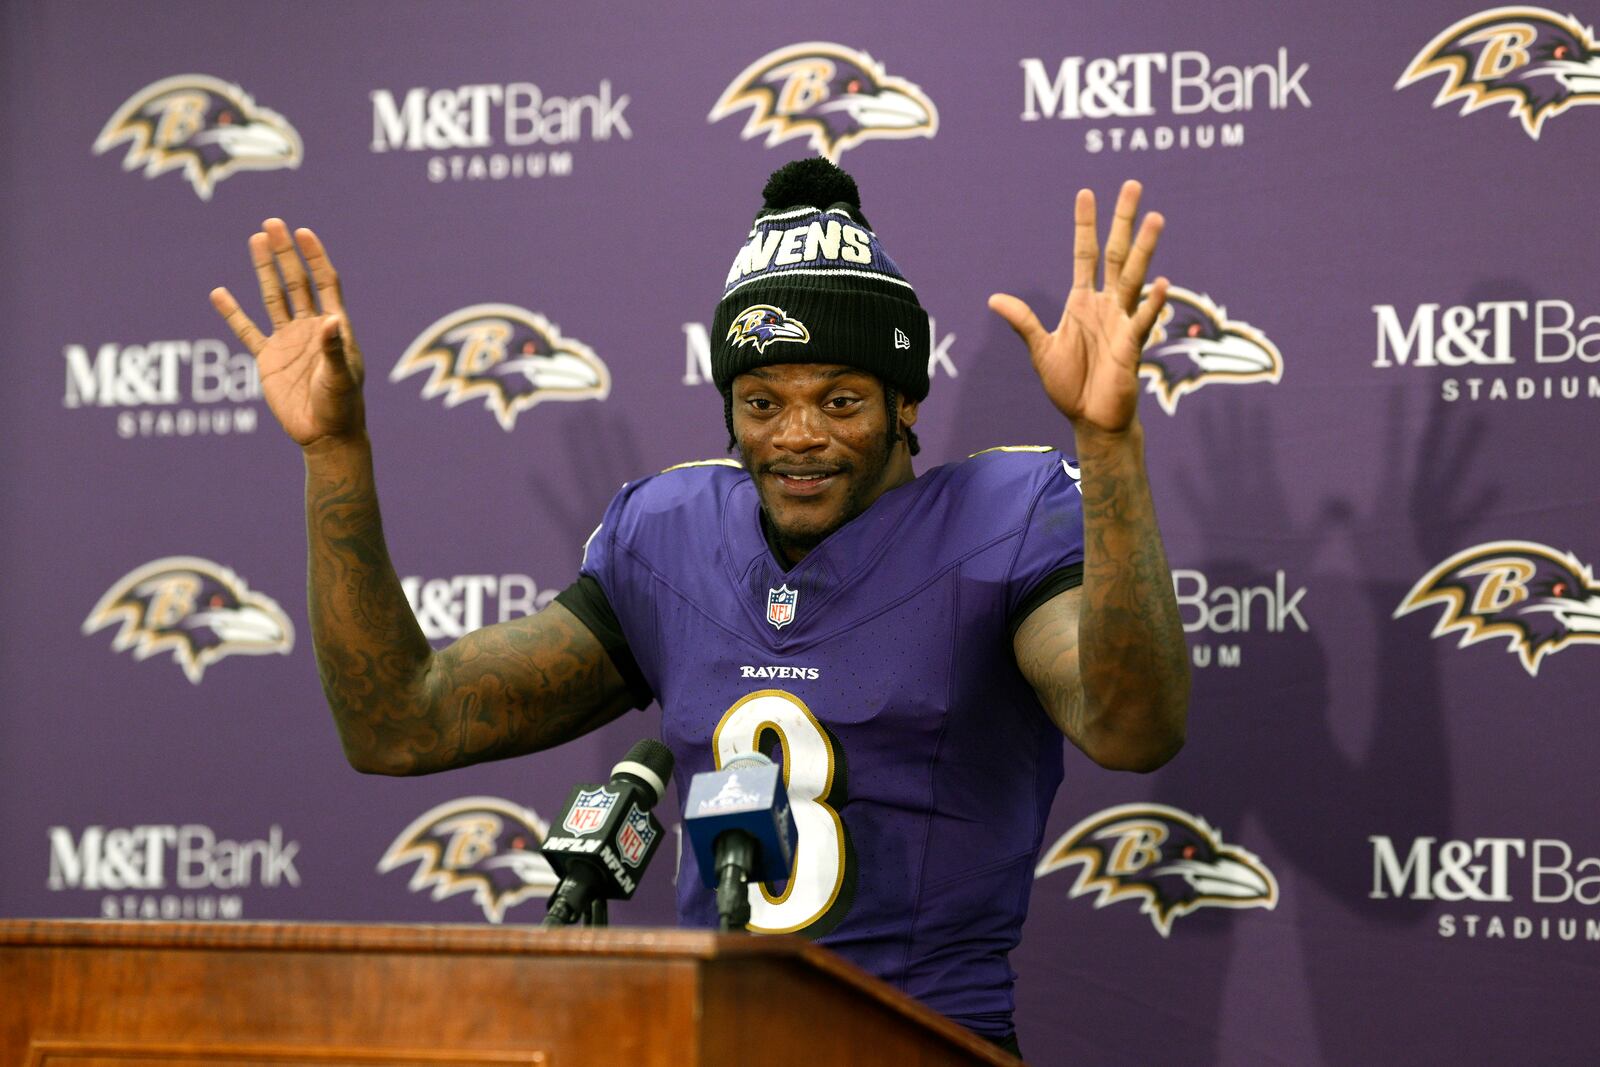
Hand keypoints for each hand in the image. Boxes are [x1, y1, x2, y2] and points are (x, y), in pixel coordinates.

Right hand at [210, 219, 364, 450]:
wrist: (325, 435)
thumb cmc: (342, 407)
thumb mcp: (340, 378)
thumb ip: (333, 349)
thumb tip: (331, 319)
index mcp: (335, 328)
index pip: (325, 283)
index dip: (315, 257)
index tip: (303, 232)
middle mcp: (311, 328)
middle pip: (297, 282)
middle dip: (285, 254)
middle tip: (272, 224)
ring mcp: (288, 341)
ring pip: (274, 298)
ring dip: (264, 270)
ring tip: (256, 239)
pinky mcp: (269, 359)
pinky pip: (247, 331)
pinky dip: (233, 313)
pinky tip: (219, 292)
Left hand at [988, 180, 1167, 435]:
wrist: (1091, 420)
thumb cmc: (1070, 386)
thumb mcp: (1041, 349)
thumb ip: (1023, 322)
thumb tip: (994, 299)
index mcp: (1083, 302)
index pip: (1085, 254)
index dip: (1085, 225)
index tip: (1085, 192)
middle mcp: (1106, 305)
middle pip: (1116, 254)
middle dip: (1123, 220)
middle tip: (1133, 184)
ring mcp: (1122, 322)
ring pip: (1135, 277)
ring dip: (1144, 249)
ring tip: (1155, 217)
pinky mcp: (1132, 346)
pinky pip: (1143, 320)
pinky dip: (1151, 303)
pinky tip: (1160, 282)